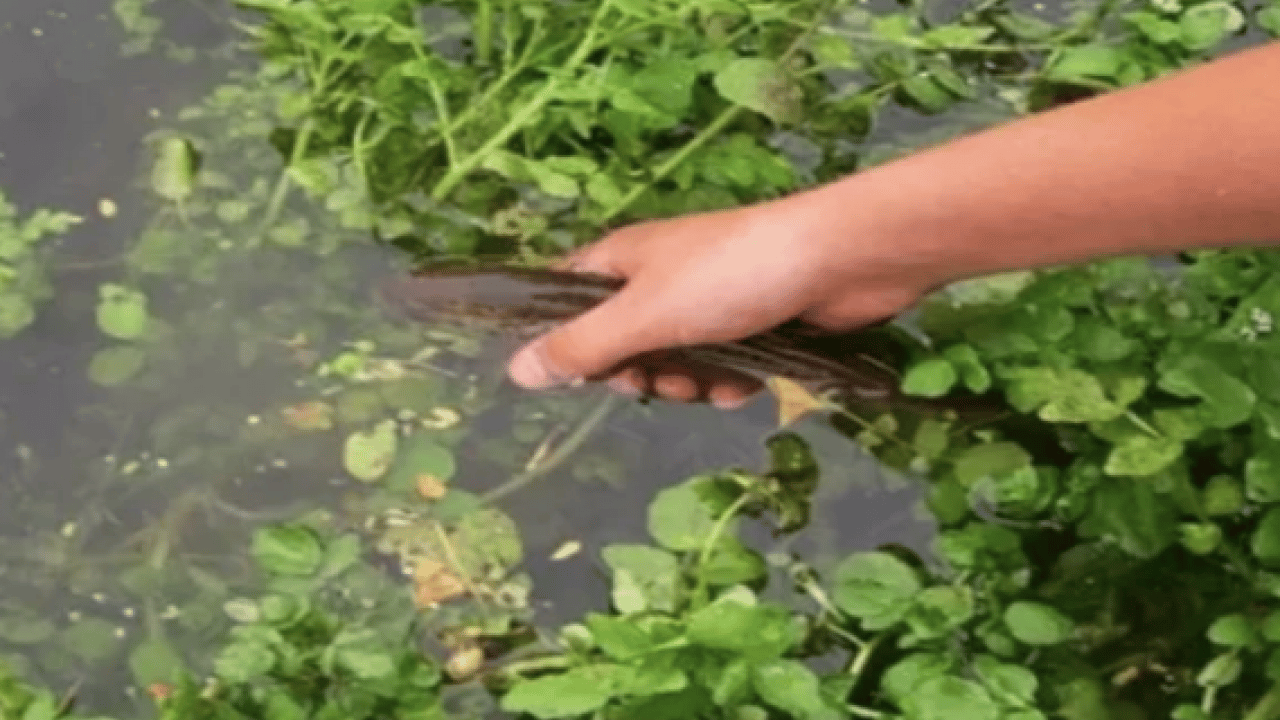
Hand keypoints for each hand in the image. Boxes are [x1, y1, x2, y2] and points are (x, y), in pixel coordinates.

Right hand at [504, 184, 945, 408]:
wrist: (840, 260)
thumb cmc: (731, 276)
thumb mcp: (645, 315)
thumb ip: (582, 347)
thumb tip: (516, 371)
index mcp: (623, 261)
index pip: (567, 300)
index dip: (567, 340)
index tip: (583, 372)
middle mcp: (660, 278)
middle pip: (622, 343)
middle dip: (640, 375)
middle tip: (660, 381)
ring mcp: (708, 300)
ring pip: (674, 361)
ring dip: (689, 383)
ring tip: (715, 382)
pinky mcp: (751, 322)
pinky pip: (720, 365)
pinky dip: (730, 380)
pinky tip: (749, 384)